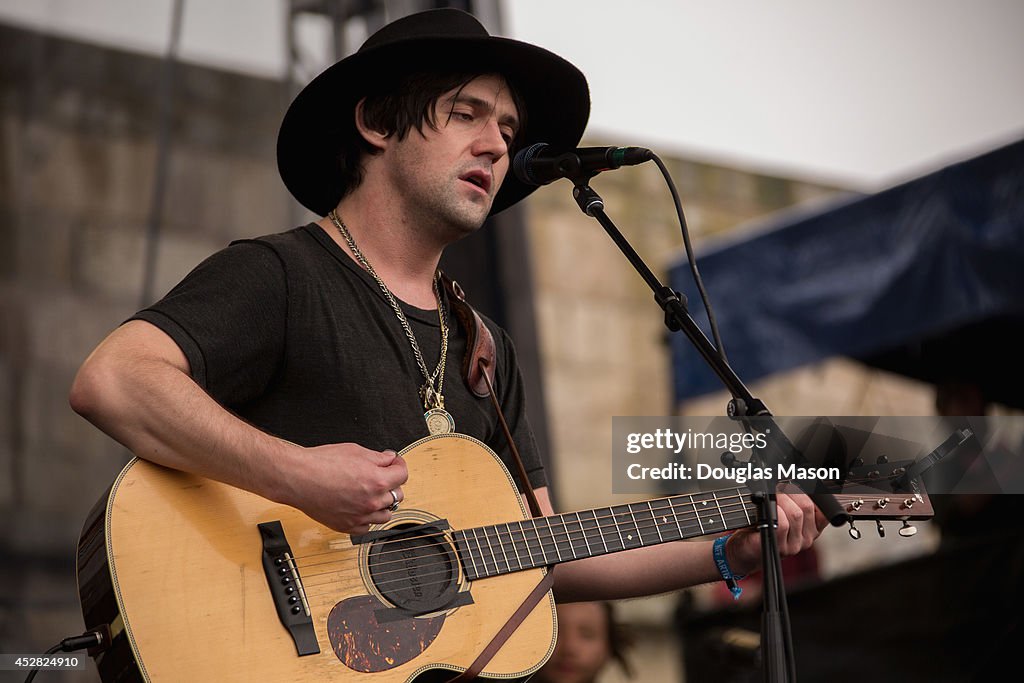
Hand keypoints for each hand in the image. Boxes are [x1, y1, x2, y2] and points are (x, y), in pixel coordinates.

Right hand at [281, 443, 408, 533]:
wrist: (297, 478)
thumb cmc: (320, 464)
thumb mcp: (355, 451)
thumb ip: (378, 458)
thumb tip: (389, 460)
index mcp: (377, 481)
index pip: (403, 475)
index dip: (398, 466)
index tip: (394, 464)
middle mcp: (371, 502)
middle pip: (397, 495)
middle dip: (392, 484)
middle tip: (381, 476)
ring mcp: (360, 516)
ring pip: (386, 515)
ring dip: (383, 504)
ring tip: (372, 493)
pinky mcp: (347, 526)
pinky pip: (367, 527)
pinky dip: (368, 519)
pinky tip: (361, 508)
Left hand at [725, 488, 827, 576]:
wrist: (746, 546)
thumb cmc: (764, 525)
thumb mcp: (784, 510)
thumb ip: (795, 498)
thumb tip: (794, 478)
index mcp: (813, 528)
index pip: (824, 510)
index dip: (813, 493)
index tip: (799, 483)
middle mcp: (807, 539)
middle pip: (807, 507)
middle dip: (791, 491)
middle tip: (778, 486)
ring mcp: (794, 545)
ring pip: (794, 514)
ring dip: (780, 499)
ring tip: (771, 496)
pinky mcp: (779, 548)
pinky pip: (782, 525)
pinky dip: (774, 512)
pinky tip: (767, 510)